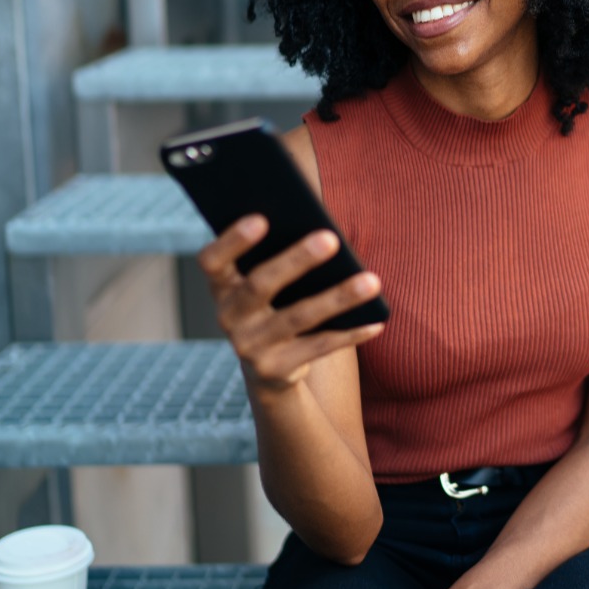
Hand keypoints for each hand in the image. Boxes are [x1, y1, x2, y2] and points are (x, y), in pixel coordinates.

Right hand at [196, 216, 383, 390]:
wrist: (268, 369)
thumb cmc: (276, 304)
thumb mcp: (268, 283)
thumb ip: (279, 255)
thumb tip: (323, 231)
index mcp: (221, 286)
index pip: (212, 261)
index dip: (232, 240)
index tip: (261, 218)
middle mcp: (228, 317)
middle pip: (260, 285)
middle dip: (297, 260)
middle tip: (331, 238)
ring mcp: (249, 346)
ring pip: (298, 317)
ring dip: (338, 297)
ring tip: (372, 281)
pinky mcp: (275, 370)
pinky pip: (319, 347)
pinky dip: (350, 333)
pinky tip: (376, 320)